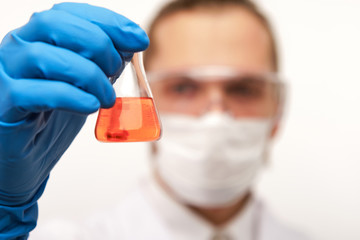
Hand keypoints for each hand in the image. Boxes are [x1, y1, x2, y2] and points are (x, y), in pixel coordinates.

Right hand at [0, 2, 148, 205]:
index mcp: (39, 39)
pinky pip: (31, 92)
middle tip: (115, 71)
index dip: (109, 22)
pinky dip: (70, 96)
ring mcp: (6, 75)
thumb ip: (102, 64)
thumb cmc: (55, 117)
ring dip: (87, 75)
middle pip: (54, 24)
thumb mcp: (84, 86)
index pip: (70, 13)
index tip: (139, 40)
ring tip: (106, 98)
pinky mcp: (3, 105)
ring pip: (43, 56)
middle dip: (97, 44)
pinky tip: (90, 106)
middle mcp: (18, 48)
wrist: (27, 157)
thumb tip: (131, 44)